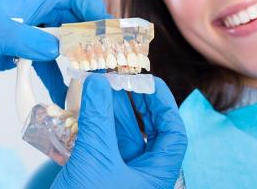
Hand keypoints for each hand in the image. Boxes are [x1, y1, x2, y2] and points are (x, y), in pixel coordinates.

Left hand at [0, 0, 107, 104]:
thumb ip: (30, 39)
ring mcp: (30, 29)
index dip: (93, 7)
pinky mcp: (24, 48)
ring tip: (90, 76)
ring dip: (77, 57)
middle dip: (90, 37)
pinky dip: (57, 74)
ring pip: (64, 40)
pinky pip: (49, 59)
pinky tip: (64, 92)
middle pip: (74, 17)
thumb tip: (59, 50)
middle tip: (104, 58)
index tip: (105, 31)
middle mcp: (35, 8)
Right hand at [52, 75, 187, 188]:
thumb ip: (97, 119)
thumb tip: (99, 82)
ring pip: (122, 136)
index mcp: (156, 177)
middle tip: (120, 79)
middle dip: (135, 103)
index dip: (164, 105)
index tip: (147, 81)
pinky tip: (83, 108)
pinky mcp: (97, 176)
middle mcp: (141, 176)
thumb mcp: (95, 159)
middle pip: (148, 131)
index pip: (174, 134)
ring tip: (98, 86)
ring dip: (110, 111)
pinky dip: (94, 125)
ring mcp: (119, 176)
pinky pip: (101, 144)